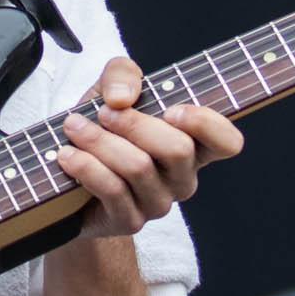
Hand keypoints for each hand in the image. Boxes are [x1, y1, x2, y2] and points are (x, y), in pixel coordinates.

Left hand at [54, 56, 242, 240]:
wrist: (67, 171)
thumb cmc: (103, 126)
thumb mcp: (112, 88)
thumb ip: (123, 74)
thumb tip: (123, 98)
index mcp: (193, 143)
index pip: (227, 141)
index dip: (207, 124)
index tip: (171, 110)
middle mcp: (182, 177)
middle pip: (178, 149)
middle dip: (135, 123)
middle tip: (103, 112)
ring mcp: (158, 202)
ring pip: (139, 167)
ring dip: (100, 141)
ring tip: (73, 128)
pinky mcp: (130, 221)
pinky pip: (113, 191)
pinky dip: (86, 166)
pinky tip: (68, 155)